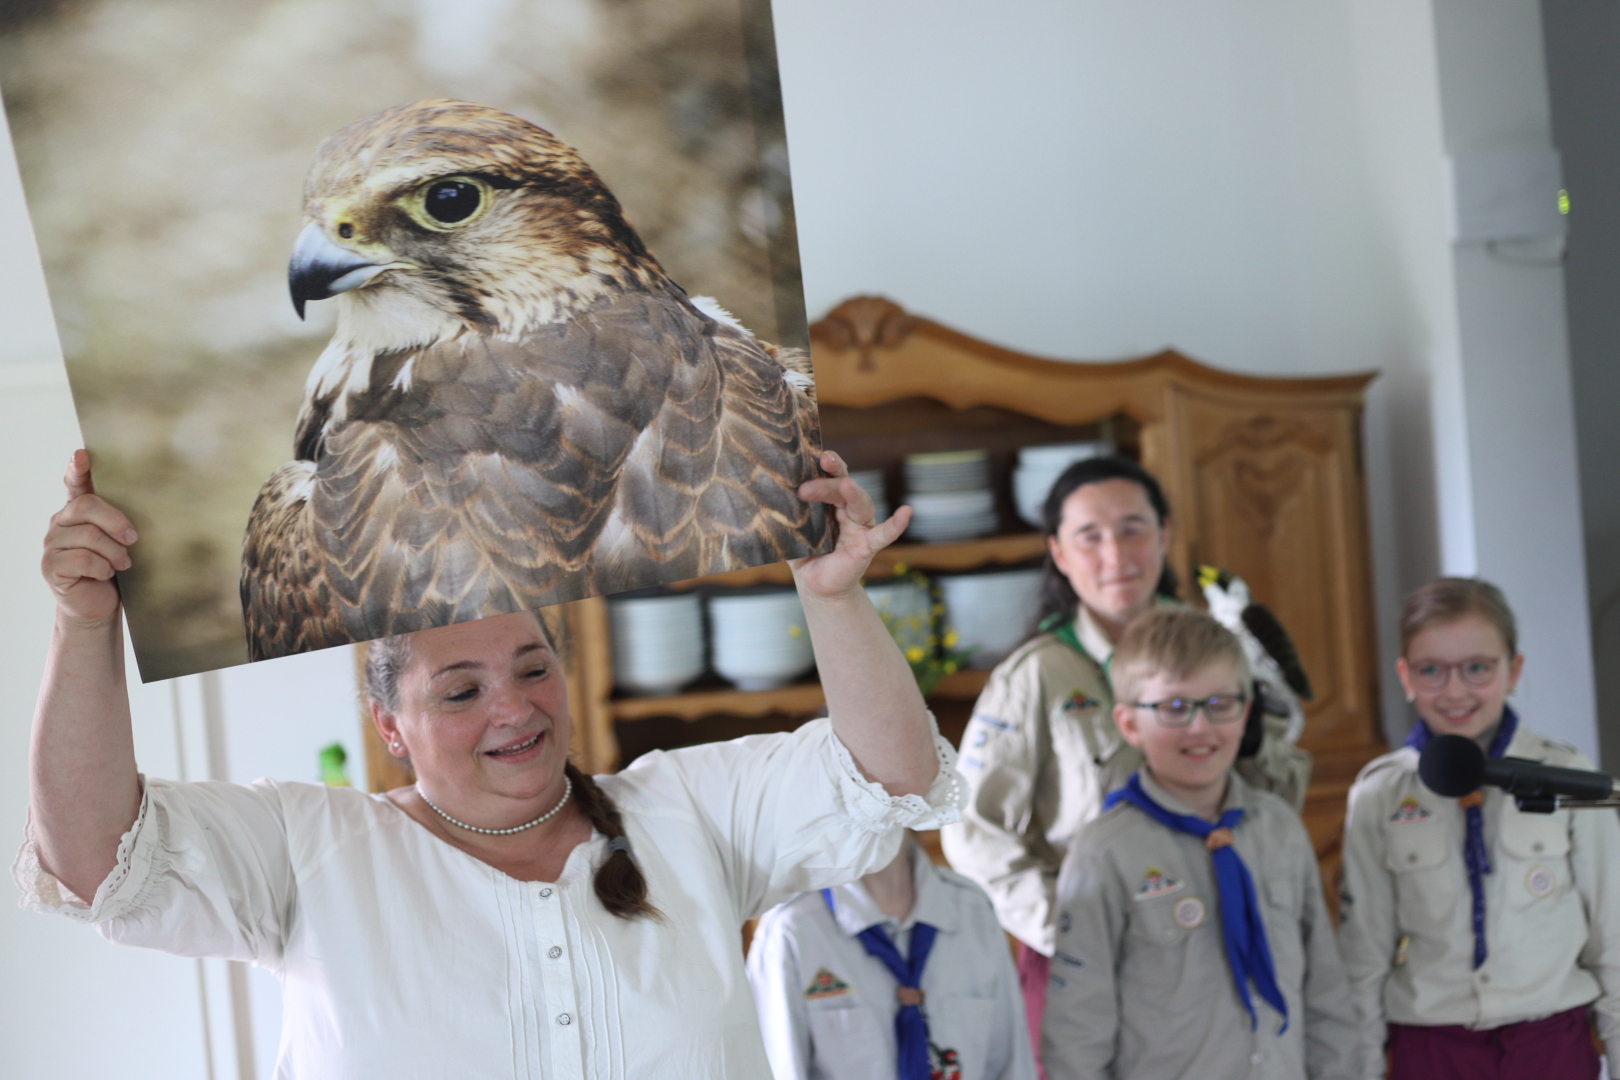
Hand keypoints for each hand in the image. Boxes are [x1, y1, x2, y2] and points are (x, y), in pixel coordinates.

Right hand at [41, 450, 136, 624]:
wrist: (101, 605)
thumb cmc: (116, 569)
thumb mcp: (124, 542)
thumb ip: (127, 521)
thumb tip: (160, 501)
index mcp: (79, 511)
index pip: (74, 484)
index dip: (77, 469)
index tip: (83, 455)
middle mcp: (61, 522)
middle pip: (85, 506)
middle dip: (115, 521)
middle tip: (133, 539)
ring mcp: (52, 544)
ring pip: (88, 536)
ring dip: (113, 552)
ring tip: (122, 564)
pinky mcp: (51, 566)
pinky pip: (83, 559)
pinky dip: (102, 568)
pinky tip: (107, 574)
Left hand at [790, 451, 911, 599]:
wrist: (816, 585)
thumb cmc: (805, 554)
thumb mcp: (791, 533)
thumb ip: (785, 517)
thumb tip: (767, 500)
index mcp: (829, 501)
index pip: (829, 477)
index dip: (825, 465)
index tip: (815, 455)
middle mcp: (847, 509)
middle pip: (843, 487)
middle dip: (828, 482)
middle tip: (806, 488)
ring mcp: (860, 526)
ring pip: (861, 503)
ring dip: (853, 493)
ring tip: (845, 485)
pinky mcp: (868, 545)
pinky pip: (884, 534)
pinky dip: (896, 524)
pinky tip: (906, 512)